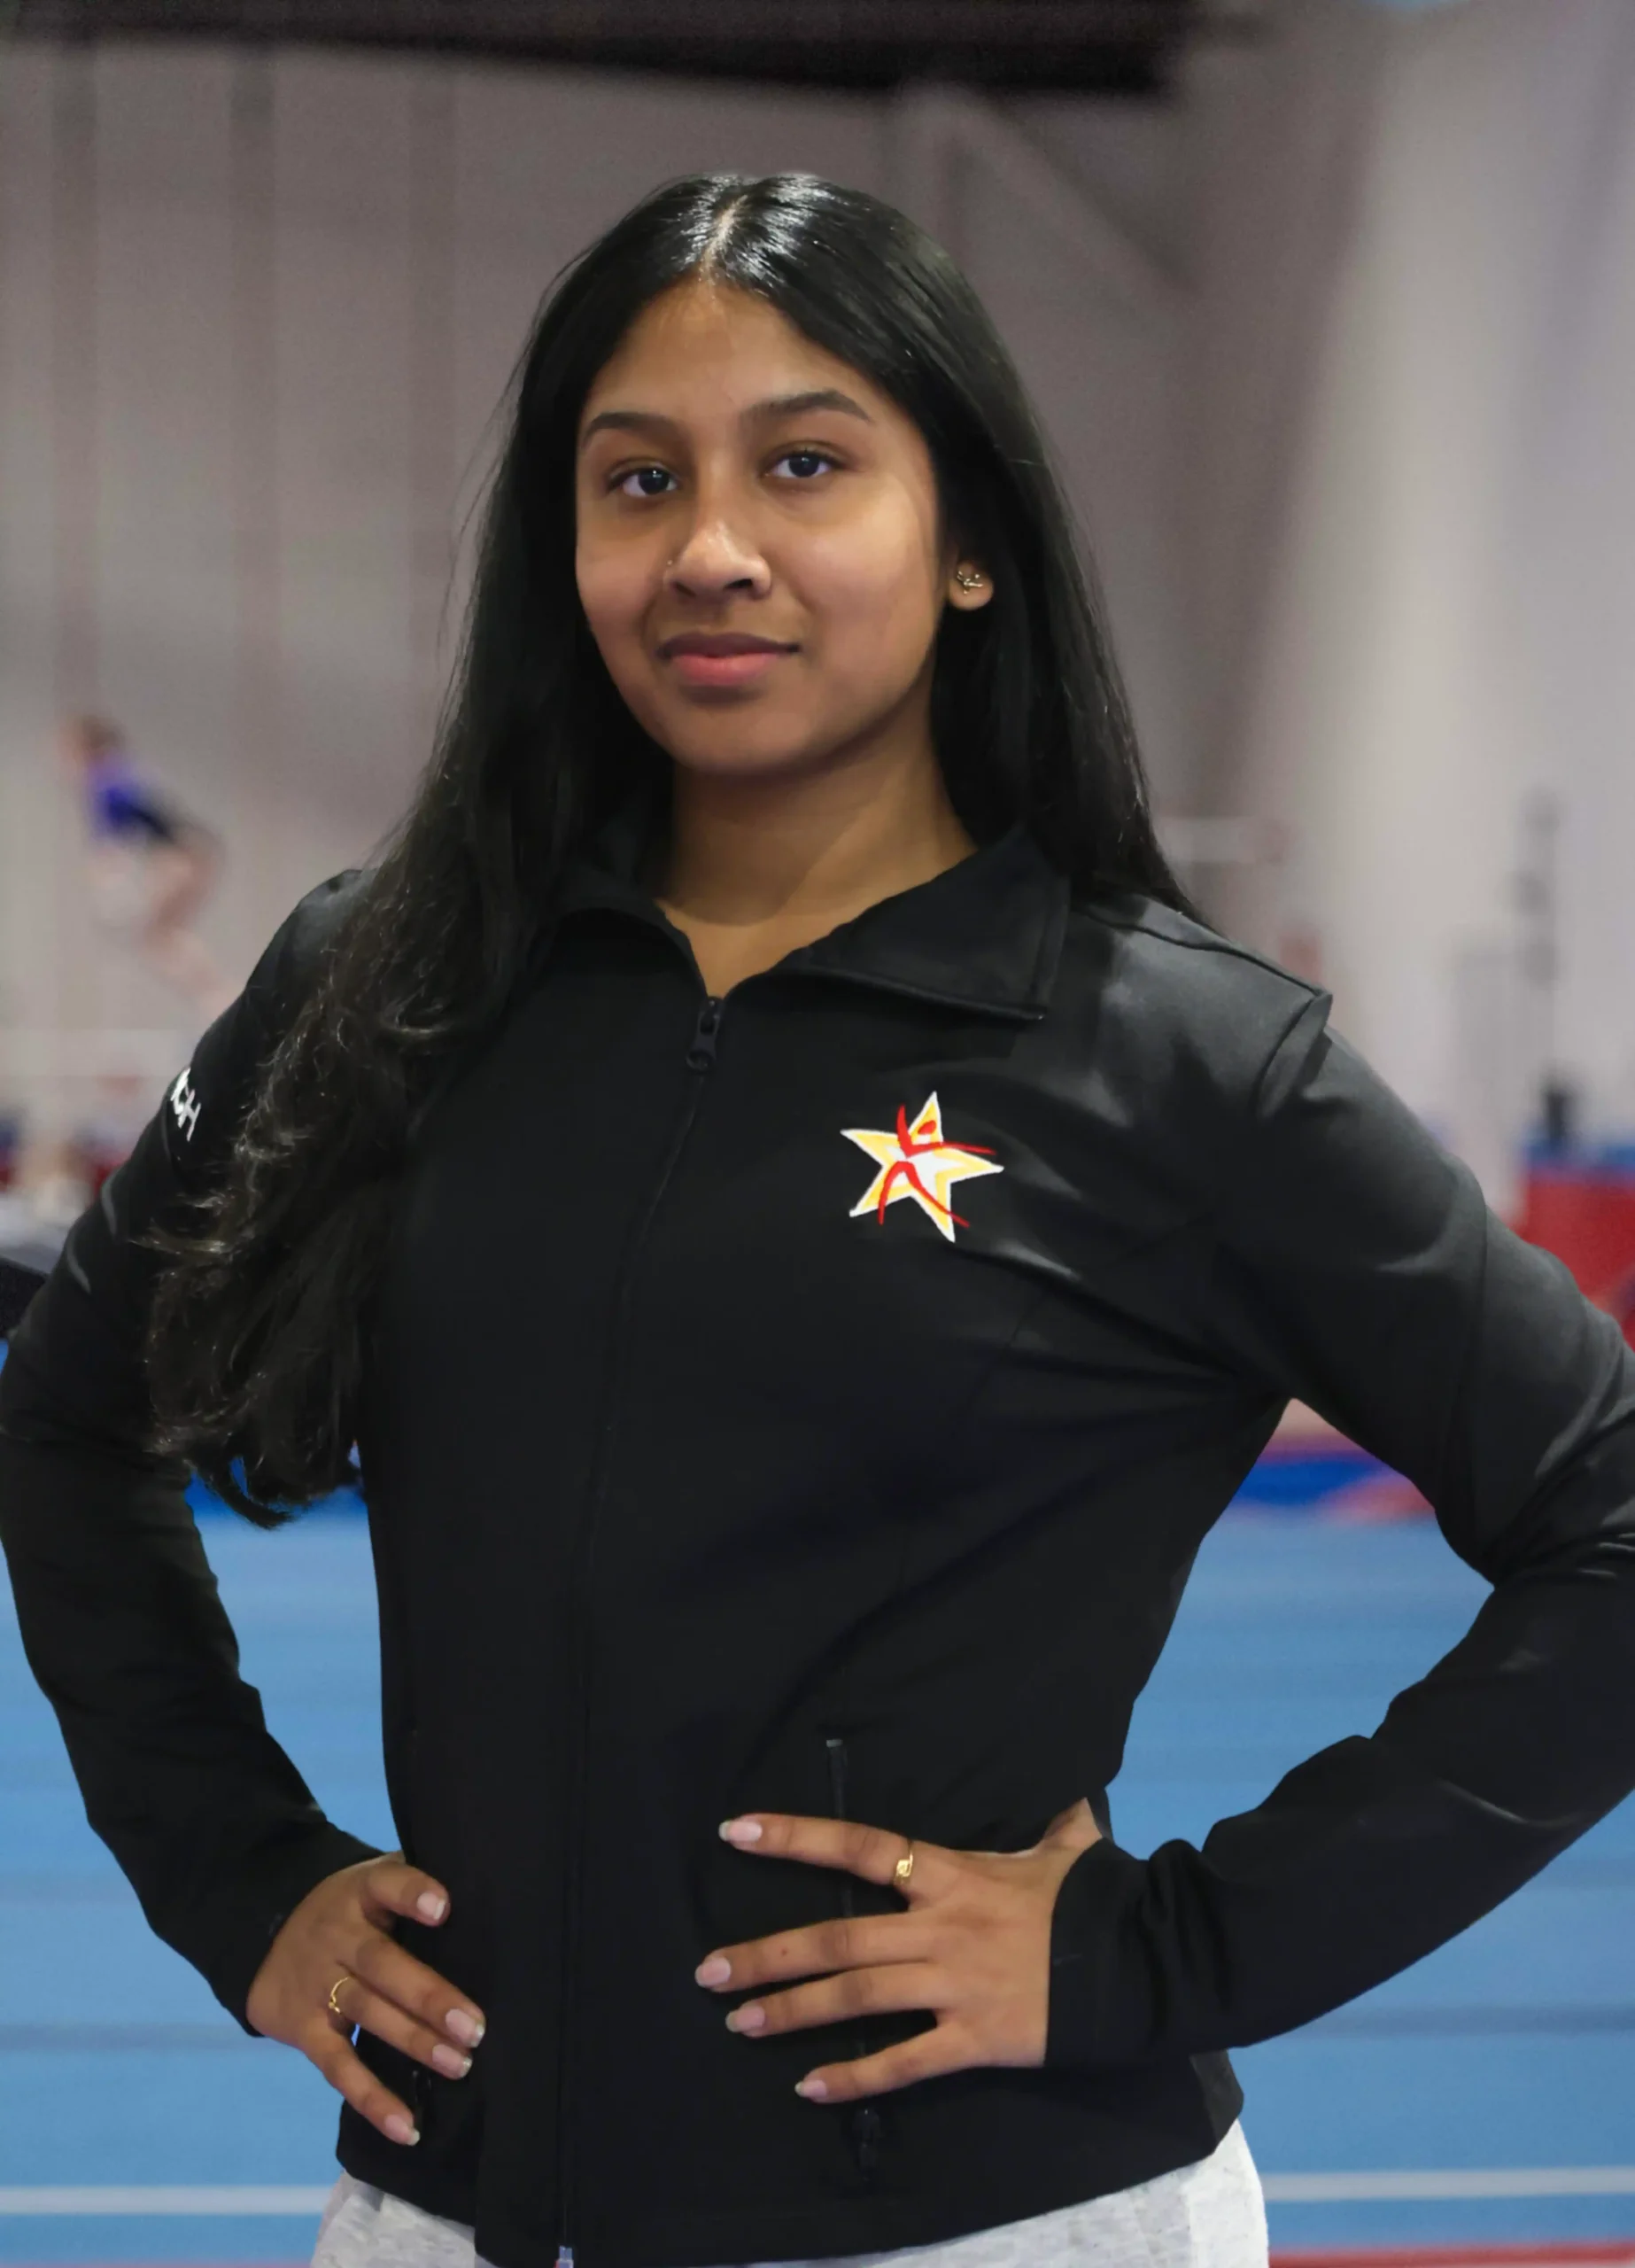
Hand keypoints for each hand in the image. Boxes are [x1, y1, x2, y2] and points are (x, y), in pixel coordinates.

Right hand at [245, 1854, 485, 2146]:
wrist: (263, 1938)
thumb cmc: (348, 1911)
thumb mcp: (371, 1882)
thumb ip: (414, 1883)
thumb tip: (484, 1887)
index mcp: (361, 1892)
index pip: (385, 1884)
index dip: (411, 1894)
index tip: (443, 1907)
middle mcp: (338, 1937)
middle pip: (383, 1964)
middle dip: (429, 1996)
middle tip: (476, 2028)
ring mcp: (319, 1985)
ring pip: (369, 2014)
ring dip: (414, 2043)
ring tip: (459, 2065)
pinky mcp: (306, 2031)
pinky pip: (339, 2067)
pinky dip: (373, 2100)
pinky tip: (408, 2128)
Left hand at [695, 1798, 1100, 2103]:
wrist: (1145, 1960)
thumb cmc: (1100, 1898)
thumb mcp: (1069, 1845)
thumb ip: (1053, 1822)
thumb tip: (1067, 1795)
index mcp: (952, 1874)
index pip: (861, 1845)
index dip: (796, 1837)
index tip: (737, 1832)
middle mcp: (940, 1927)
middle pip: (838, 1935)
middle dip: (768, 1953)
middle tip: (707, 1970)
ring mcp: (953, 1984)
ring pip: (857, 1996)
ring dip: (792, 2010)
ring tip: (737, 2021)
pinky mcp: (974, 2038)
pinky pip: (904, 2061)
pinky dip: (855, 2077)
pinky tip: (808, 2086)